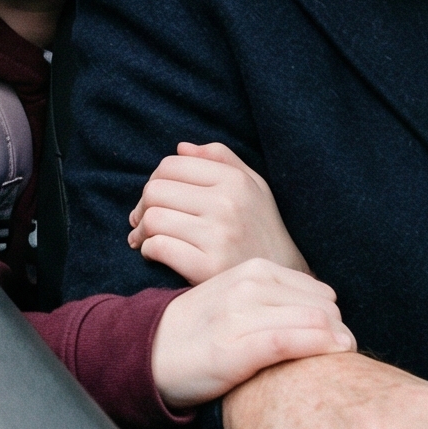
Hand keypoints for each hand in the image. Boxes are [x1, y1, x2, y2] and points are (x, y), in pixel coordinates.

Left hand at [130, 142, 308, 282]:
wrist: (287, 280)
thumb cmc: (261, 230)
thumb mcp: (254, 187)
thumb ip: (222, 159)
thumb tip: (181, 147)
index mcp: (235, 181)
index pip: (171, 165)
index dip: (154, 180)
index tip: (154, 199)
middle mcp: (228, 204)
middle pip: (155, 191)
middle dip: (142, 207)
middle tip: (143, 222)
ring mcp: (219, 236)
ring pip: (153, 219)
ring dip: (141, 231)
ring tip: (146, 239)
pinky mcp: (209, 267)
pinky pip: (158, 247)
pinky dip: (149, 250)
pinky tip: (155, 255)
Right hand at [150, 259, 353, 408]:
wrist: (152, 352)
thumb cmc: (204, 331)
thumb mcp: (239, 298)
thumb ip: (278, 297)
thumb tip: (330, 311)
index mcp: (252, 270)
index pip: (319, 291)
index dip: (335, 317)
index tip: (336, 339)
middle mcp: (247, 286)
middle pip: (323, 306)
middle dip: (340, 329)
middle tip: (342, 351)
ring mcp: (239, 315)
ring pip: (312, 321)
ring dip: (336, 341)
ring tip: (339, 358)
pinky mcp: (233, 348)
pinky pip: (289, 341)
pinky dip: (317, 347)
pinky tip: (331, 354)